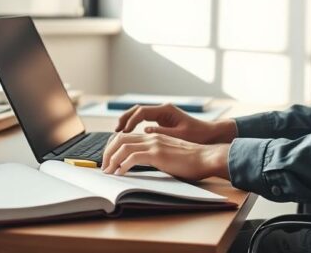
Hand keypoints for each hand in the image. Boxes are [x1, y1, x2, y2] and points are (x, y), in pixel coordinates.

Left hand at [101, 132, 230, 180]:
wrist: (206, 157)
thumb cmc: (192, 160)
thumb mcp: (170, 155)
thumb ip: (157, 155)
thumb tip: (145, 163)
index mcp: (154, 137)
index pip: (126, 136)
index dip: (114, 146)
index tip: (109, 159)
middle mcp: (151, 137)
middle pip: (120, 139)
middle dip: (108, 152)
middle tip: (104, 166)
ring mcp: (154, 144)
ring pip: (123, 147)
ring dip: (112, 159)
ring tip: (108, 171)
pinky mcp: (157, 154)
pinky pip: (132, 158)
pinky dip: (122, 166)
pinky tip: (120, 174)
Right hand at [114, 103, 236, 144]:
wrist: (210, 134)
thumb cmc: (198, 136)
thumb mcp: (180, 136)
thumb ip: (162, 133)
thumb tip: (144, 131)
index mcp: (166, 110)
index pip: (142, 112)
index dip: (130, 122)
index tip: (123, 132)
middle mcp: (162, 109)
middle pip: (137, 110)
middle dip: (125, 119)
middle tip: (116, 131)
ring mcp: (162, 114)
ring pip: (139, 114)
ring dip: (128, 122)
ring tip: (119, 133)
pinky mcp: (162, 120)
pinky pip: (144, 120)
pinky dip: (135, 125)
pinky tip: (129, 135)